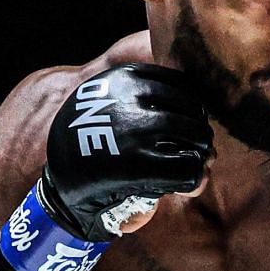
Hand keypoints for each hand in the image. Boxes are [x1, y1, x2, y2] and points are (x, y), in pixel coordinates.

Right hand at [0, 64, 211, 270]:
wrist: (62, 192)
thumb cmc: (99, 150)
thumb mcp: (114, 113)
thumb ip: (155, 109)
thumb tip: (206, 137)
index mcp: (121, 78)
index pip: (181, 84)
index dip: (190, 105)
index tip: (187, 122)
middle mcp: (126, 99)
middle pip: (194, 110)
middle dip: (201, 131)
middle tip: (199, 148)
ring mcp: (130, 132)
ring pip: (196, 138)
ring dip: (202, 154)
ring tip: (196, 164)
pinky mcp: (134, 168)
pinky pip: (187, 172)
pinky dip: (194, 179)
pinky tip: (185, 186)